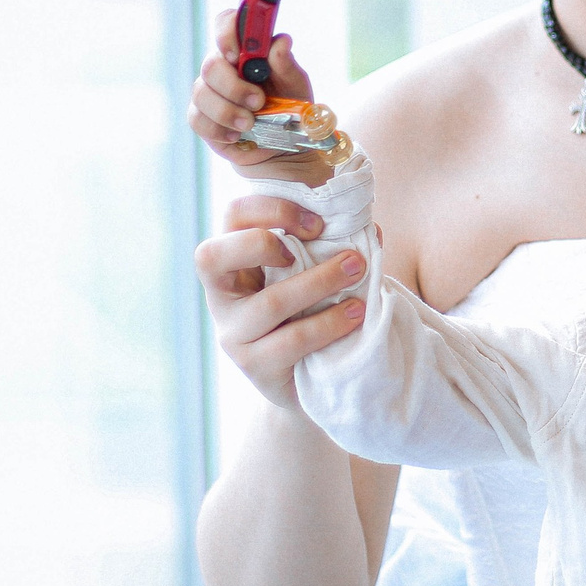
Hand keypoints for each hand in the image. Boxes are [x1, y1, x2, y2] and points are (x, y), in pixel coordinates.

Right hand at [189, 9, 319, 176]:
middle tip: (258, 101)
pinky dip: (218, 129)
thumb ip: (286, 64)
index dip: (226, 33)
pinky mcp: (201, 117)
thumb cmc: (289, 108)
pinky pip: (197, 119)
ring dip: (227, 111)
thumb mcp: (295, 86)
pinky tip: (237, 135)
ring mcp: (208, 91)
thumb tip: (281, 40)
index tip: (236, 54)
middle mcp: (223, 67)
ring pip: (201, 93)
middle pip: (211, 65)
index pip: (225, 24)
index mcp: (245, 51)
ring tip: (251, 124)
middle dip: (234, 86)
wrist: (281, 146)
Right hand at [196, 194, 369, 406]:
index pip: (231, 217)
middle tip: (320, 246)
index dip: (270, 209)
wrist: (311, 377)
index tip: (318, 223)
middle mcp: (221, 295)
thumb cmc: (311, 309)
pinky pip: (291, 341)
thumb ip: (330, 247)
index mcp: (233, 260)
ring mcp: (232, 333)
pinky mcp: (254, 365)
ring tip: (358, 273)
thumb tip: (372, 230)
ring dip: (320, 283)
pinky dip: (329, 324)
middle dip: (266, 243)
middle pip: (213, 256)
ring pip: (270, 303)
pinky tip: (356, 314)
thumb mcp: (312, 272)